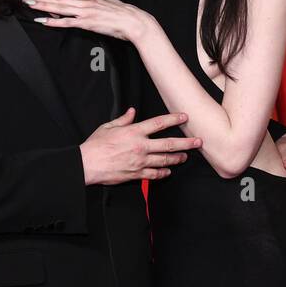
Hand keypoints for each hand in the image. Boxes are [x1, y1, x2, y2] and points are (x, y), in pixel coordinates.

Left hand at [13, 0, 151, 44]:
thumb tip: (83, 1)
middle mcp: (84, 2)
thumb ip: (92, 2)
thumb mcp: (105, 4)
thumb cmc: (122, 14)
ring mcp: (85, 12)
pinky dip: (54, 21)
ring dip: (42, 5)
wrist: (134, 21)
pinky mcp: (87, 24)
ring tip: (27, 3)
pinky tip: (43, 21)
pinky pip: (67, 23)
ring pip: (59, 7)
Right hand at [80, 107, 200, 184]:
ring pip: (165, 160)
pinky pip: (154, 174)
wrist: (87, 164)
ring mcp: (140, 162)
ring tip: (186, 157)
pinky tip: (168, 171)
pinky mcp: (136, 174)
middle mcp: (140, 146)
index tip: (184, 116)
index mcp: (134, 132)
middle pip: (168, 144)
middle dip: (186, 143)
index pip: (158, 123)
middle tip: (198, 142)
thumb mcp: (108, 127)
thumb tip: (131, 112)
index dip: (173, 119)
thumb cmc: (95, 145)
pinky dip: (162, 172)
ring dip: (177, 158)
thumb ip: (123, 120)